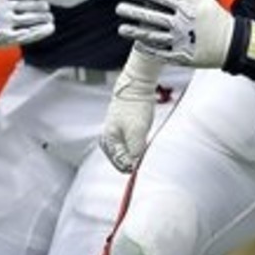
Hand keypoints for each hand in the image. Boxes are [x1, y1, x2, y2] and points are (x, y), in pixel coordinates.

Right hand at [0, 0, 55, 46]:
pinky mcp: (5, 36)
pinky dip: (41, 31)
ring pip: (31, 19)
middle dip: (43, 6)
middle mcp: (0, 6)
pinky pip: (27, 34)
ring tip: (49, 18)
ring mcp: (2, 22)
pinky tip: (50, 28)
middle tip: (46, 8)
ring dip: (44, 18)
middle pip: (30, 4)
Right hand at [99, 47, 161, 172]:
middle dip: (133, 161)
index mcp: (109, 140)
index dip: (133, 167)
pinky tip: (142, 142)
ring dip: (136, 154)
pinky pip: (128, 146)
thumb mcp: (137, 132)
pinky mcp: (122, 129)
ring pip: (126, 153)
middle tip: (145, 156)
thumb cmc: (136, 107)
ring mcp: (115, 134)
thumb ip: (135, 150)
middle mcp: (108, 139)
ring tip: (144, 147)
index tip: (144, 165)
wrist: (136, 87)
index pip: (120, 163)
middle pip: (121, 160)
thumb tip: (134, 166)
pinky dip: (136, 148)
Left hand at [116, 0, 234, 67]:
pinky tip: (137, 44)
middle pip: (151, 16)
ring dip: (134, 32)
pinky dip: (147, 48)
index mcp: (186, 9)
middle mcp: (180, 24)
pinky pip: (159, 52)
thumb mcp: (205, 0)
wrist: (232, 44)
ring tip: (121, 29)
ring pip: (151, 36)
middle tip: (119, 8)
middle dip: (132, 11)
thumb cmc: (218, 20)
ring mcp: (179, 41)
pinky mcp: (180, 56)